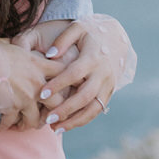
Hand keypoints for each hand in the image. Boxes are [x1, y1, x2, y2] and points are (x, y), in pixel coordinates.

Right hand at [0, 42, 63, 130]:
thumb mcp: (7, 45)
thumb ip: (16, 47)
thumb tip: (13, 44)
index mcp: (37, 64)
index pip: (61, 72)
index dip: (65, 81)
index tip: (64, 88)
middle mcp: (37, 81)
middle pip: (58, 101)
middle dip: (53, 112)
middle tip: (46, 117)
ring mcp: (28, 96)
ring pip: (37, 118)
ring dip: (29, 124)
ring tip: (21, 126)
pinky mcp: (15, 107)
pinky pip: (14, 122)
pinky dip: (7, 125)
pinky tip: (1, 126)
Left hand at [35, 17, 131, 131]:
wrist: (117, 37)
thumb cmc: (91, 32)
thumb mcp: (77, 28)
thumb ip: (63, 40)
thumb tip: (50, 56)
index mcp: (93, 57)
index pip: (74, 74)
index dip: (58, 84)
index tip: (41, 94)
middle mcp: (103, 73)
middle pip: (85, 96)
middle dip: (66, 109)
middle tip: (47, 119)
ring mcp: (108, 84)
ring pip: (93, 108)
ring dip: (75, 120)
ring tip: (55, 129)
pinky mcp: (109, 92)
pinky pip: (97, 110)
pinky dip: (83, 120)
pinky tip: (66, 126)